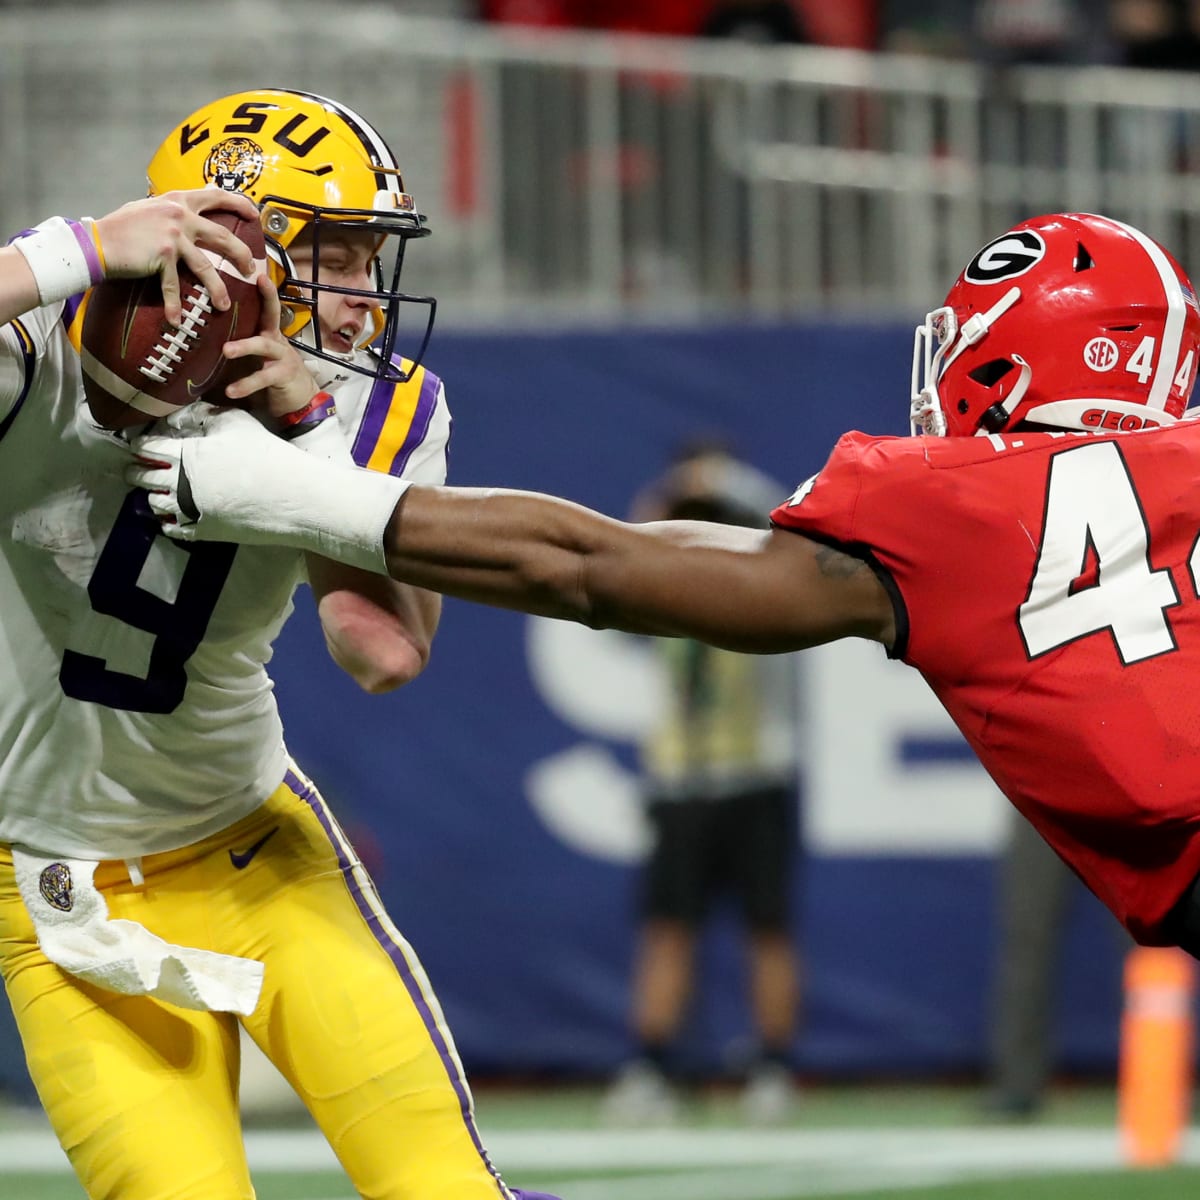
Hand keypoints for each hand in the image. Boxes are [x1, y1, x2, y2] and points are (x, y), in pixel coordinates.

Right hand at [93, 188, 259, 325]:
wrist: (96, 241)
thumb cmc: (120, 227)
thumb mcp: (148, 209)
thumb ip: (170, 211)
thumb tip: (185, 213)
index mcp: (177, 201)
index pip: (215, 196)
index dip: (238, 203)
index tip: (254, 213)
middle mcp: (179, 215)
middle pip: (223, 236)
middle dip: (241, 254)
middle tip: (250, 268)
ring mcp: (172, 235)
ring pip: (207, 266)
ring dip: (218, 289)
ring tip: (224, 306)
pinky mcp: (162, 255)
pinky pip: (174, 286)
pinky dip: (175, 305)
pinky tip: (178, 320)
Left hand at [127, 406, 276, 539]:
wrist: (286, 495)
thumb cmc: (263, 454)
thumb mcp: (235, 422)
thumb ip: (205, 415)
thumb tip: (183, 414)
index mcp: (184, 454)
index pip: (148, 448)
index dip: (139, 445)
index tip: (136, 445)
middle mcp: (178, 483)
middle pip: (145, 476)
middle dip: (135, 471)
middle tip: (132, 470)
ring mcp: (189, 510)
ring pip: (155, 504)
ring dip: (150, 496)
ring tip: (152, 493)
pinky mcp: (202, 531)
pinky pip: (173, 528)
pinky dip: (166, 522)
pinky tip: (168, 519)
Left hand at [219, 272, 320, 418]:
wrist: (301, 399)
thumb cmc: (272, 373)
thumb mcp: (256, 354)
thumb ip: (238, 342)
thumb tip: (204, 332)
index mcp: (269, 332)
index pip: (267, 306)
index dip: (265, 290)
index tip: (258, 273)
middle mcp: (277, 340)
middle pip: (272, 315)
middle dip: (266, 299)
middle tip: (243, 292)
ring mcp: (282, 357)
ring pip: (263, 346)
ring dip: (245, 347)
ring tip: (226, 351)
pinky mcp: (283, 375)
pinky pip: (263, 378)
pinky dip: (245, 384)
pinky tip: (231, 390)